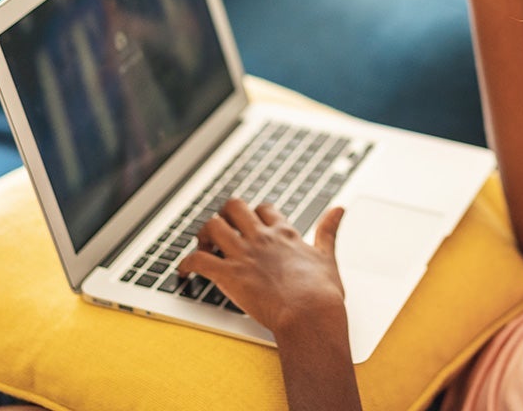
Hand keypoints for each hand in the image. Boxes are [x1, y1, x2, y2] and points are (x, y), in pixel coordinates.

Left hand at [178, 199, 345, 335]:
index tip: (251, 224)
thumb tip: (339, 209)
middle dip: (225, 215)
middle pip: (234, 207)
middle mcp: (261, 238)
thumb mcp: (328, 256)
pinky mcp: (228, 274)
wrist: (309, 315)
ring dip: (203, 234)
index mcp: (284, 234)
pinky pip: (197, 260)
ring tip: (203, 246)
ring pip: (212, 225)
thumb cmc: (321, 293)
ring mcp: (243, 254)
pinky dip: (185, 264)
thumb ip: (329, 230)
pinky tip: (183, 271)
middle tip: (222, 231)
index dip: (255, 214)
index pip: (264, 209)